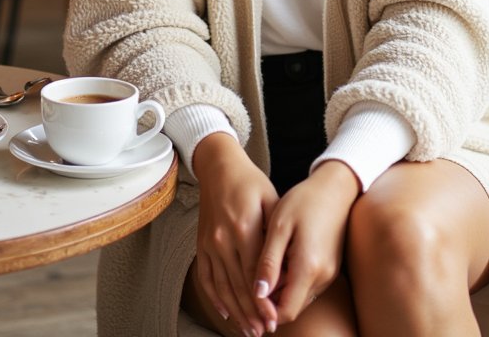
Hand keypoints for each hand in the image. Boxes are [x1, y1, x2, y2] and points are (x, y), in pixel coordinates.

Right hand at [191, 133, 278, 335]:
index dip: (264, 300)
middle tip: (264, 331)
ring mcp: (209, 244)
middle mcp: (223, 239)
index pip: (254, 273)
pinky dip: (215, 298)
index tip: (275, 318)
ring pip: (222, 286)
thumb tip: (285, 266)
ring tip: (248, 330)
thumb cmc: (251, 184)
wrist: (220, 169)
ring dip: (235, 312)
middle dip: (251, 312)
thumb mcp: (271, 200)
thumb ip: (276, 233)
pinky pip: (207, 278)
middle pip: (238, 285)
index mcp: (244, 227)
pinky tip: (225, 314)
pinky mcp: (202, 246)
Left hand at [253, 160, 360, 329]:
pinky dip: (292, 281)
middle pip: (292, 307)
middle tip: (252, 282)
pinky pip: (308, 285)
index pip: (285, 312)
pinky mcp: (331, 267)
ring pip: (299, 297)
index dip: (264, 313)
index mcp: (308, 268)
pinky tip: (281, 260)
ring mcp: (329, 273)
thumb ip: (268, 262)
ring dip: (281, 291)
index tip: (248, 299)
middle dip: (270, 302)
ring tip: (264, 268)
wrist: (336, 187)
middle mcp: (322, 277)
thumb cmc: (304, 201)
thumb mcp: (279, 227)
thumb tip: (257, 295)